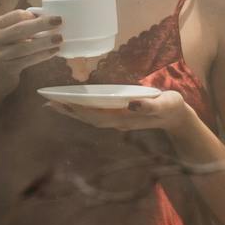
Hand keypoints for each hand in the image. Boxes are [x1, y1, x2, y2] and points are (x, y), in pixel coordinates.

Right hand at [0, 5, 62, 98]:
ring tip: (60, 38)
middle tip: (59, 20)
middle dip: (41, 24)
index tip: (48, 16)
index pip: (16, 15)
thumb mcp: (5, 37)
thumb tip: (46, 18)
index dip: (33, 15)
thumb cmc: (3, 54)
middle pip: (20, 29)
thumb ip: (19, 28)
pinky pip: (28, 60)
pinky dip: (42, 55)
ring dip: (45, 41)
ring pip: (25, 46)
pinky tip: (53, 52)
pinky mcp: (6, 68)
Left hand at [41, 86, 195, 146]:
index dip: (78, 111)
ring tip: (53, 104)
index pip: (95, 116)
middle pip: (87, 119)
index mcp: (125, 119)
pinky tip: (73, 103)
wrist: (177, 116)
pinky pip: (95, 113)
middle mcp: (117, 122)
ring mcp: (117, 120)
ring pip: (89, 117)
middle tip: (48, 102)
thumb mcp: (165, 103)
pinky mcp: (118, 115)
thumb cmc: (172, 107)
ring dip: (71, 112)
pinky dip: (81, 109)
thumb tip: (131, 103)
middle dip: (68, 112)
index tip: (62, 103)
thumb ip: (150, 105)